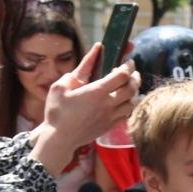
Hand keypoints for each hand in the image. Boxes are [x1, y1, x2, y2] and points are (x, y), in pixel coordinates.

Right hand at [30, 43, 139, 177]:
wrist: (59, 138)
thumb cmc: (57, 111)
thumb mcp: (61, 87)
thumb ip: (79, 70)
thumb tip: (93, 54)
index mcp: (96, 92)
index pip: (121, 76)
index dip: (128, 67)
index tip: (129, 62)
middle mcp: (107, 104)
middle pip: (131, 88)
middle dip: (135, 78)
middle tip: (133, 73)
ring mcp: (110, 117)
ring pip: (132, 102)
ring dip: (133, 93)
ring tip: (129, 86)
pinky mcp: (110, 126)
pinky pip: (126, 115)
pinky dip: (129, 106)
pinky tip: (124, 102)